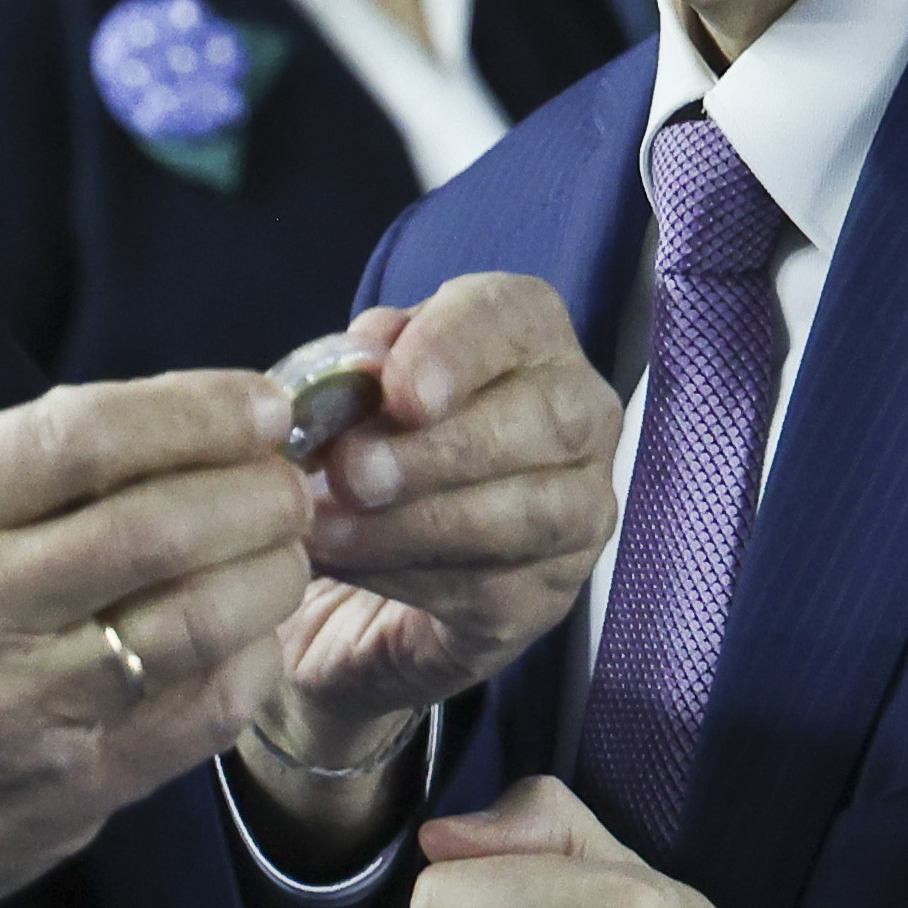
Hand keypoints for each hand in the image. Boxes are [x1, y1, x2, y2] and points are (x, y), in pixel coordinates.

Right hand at [0, 369, 311, 907]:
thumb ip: (0, 473)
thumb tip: (167, 421)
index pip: (79, 437)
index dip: (194, 410)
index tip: (257, 403)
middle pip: (159, 526)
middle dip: (257, 489)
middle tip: (290, 477)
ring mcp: (21, 715)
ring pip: (202, 622)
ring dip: (273, 571)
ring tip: (283, 548)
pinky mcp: (68, 796)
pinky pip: (204, 717)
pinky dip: (252, 661)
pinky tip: (251, 636)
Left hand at [272, 273, 618, 754]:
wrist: (375, 556)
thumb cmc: (373, 440)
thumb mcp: (354, 388)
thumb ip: (356, 365)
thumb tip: (364, 361)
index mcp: (530, 338)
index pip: (517, 316)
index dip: (459, 349)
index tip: (399, 393)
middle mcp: (581, 415)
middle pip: (547, 419)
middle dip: (440, 450)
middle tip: (350, 472)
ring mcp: (580, 509)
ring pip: (529, 514)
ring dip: (415, 523)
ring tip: (326, 528)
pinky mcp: (550, 592)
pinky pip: (494, 587)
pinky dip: (407, 576)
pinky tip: (346, 564)